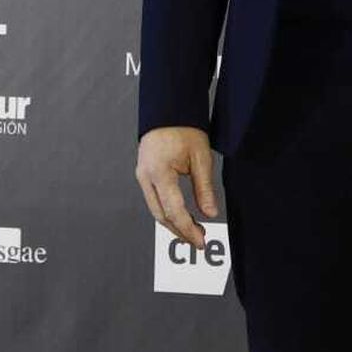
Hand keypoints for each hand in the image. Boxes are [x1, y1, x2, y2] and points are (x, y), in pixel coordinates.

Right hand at [135, 125, 219, 248]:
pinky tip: (182, 217)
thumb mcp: (200, 158)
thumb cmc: (184, 128)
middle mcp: (145, 177)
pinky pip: (154, 200)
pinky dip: (168, 212)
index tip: (201, 240)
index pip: (174, 210)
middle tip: (199, 240)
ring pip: (156, 210)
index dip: (188, 229)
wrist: (168, 110)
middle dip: (180, 231)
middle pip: (161, 215)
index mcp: (159, 172)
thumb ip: (204, 188)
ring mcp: (142, 176)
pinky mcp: (144, 175)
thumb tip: (210, 213)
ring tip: (194, 231)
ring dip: (174, 224)